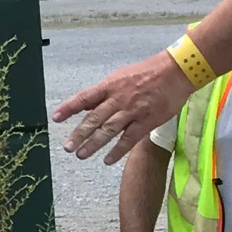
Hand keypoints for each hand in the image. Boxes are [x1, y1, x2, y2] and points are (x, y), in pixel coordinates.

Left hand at [54, 51, 190, 164]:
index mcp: (110, 86)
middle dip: (79, 133)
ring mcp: (132, 111)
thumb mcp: (120, 77)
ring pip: (109, 130)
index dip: (69, 108)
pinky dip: (117, 151)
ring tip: (81, 155)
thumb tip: (85, 105)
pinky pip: (129, 139)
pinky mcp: (146, 121)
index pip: (85, 98)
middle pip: (94, 118)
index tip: (56, 118)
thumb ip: (103, 93)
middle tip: (67, 147)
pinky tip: (107, 160)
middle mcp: (118, 99)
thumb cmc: (147, 73)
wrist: (176, 72)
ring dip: (94, 144)